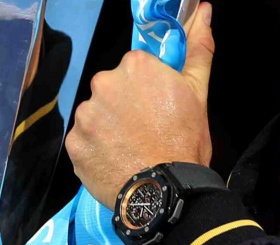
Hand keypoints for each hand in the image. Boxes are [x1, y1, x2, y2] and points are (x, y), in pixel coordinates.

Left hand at [66, 2, 215, 208]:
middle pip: (113, 89)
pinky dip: (97, 150)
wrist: (166, 192)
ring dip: (109, 128)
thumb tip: (205, 10)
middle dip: (126, 106)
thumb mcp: (198, 93)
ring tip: (131, 149)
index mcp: (134, 66)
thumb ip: (198, 48)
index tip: (160, 108)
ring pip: (97, 115)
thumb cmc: (185, 141)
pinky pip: (84, 142)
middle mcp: (103, 83)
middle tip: (147, 131)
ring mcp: (86, 115)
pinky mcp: (74, 144)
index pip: (136, 69)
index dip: (149, 89)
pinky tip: (117, 161)